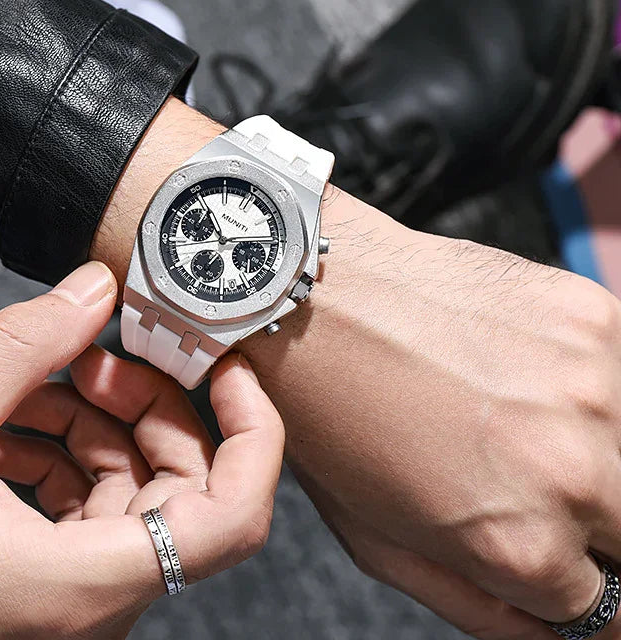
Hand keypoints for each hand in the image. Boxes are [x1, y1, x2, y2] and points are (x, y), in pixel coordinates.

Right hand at [0, 262, 283, 639]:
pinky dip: (70, 450)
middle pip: (184, 482)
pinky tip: (17, 423)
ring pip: (138, 485)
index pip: (232, 517)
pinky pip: (97, 502)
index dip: (250, 432)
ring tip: (34, 386)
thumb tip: (95, 287)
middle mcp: (97, 602)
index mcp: (83, 584)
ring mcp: (80, 593)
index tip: (225, 367)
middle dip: (147, 402)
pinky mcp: (56, 579)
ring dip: (99, 420)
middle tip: (94, 356)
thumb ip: (22, 344)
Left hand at [247, 187, 620, 638]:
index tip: (551, 545)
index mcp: (520, 544)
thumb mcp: (379, 543)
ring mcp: (590, 383)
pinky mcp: (587, 312)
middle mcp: (573, 469)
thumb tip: (558, 631)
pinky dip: (581, 380)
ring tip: (513, 414)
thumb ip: (484, 608)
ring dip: (593, 444)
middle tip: (523, 476)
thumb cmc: (329, 414)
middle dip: (595, 522)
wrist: (311, 296)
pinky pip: (616, 367)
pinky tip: (513, 365)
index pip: (609, 609)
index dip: (576, 580)